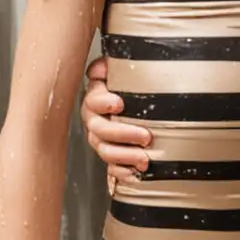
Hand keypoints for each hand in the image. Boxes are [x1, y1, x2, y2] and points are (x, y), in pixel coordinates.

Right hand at [82, 57, 152, 185]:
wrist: (140, 103)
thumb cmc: (132, 85)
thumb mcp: (125, 71)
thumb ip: (114, 65)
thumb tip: (103, 66)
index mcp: (97, 98)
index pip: (93, 101)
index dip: (104, 103)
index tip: (120, 104)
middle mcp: (95, 120)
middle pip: (100, 130)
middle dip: (123, 134)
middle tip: (146, 136)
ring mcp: (102, 139)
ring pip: (105, 151)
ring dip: (124, 156)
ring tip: (145, 158)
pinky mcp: (112, 156)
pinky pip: (111, 168)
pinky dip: (122, 172)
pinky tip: (135, 174)